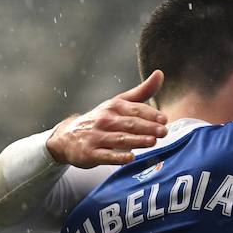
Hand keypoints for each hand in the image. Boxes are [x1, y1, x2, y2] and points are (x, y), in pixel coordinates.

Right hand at [46, 70, 167, 167]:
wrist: (68, 137)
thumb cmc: (101, 120)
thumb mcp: (119, 103)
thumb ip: (142, 92)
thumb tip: (160, 74)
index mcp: (114, 107)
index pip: (134, 109)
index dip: (150, 114)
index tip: (164, 119)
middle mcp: (104, 120)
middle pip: (129, 124)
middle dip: (147, 127)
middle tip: (163, 131)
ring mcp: (96, 137)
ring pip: (119, 139)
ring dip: (136, 140)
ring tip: (152, 142)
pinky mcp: (90, 153)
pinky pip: (105, 156)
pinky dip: (117, 157)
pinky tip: (130, 158)